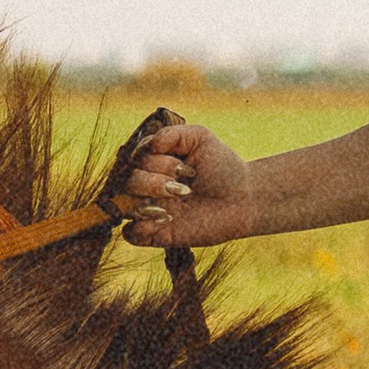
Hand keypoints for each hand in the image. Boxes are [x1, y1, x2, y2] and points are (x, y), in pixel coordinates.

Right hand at [117, 119, 267, 249]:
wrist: (244, 199)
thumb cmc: (223, 167)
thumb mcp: (200, 138)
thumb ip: (172, 134)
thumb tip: (149, 145)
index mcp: (154, 162)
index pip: (134, 159)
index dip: (154, 161)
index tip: (184, 166)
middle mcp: (149, 185)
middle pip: (127, 181)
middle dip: (154, 182)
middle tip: (185, 188)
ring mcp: (151, 209)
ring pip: (123, 205)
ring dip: (146, 202)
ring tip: (175, 203)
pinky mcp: (157, 234)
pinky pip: (130, 234)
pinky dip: (140, 227)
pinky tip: (166, 219)